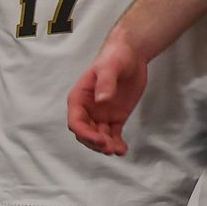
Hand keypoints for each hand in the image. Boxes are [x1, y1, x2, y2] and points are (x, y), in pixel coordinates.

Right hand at [68, 36, 148, 155]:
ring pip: (99, 137)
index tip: (99, 139)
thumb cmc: (115, 57)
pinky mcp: (115, 118)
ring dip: (106, 146)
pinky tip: (123, 149)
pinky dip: (117, 143)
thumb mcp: (110, 67)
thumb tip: (101, 100)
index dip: (85, 133)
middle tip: (109, 147)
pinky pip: (113, 134)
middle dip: (95, 142)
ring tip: (118, 150)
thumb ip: (105, 83)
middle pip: (86, 133)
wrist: (130, 55)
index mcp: (79, 98)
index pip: (76, 121)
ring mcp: (101, 115)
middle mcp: (88, 110)